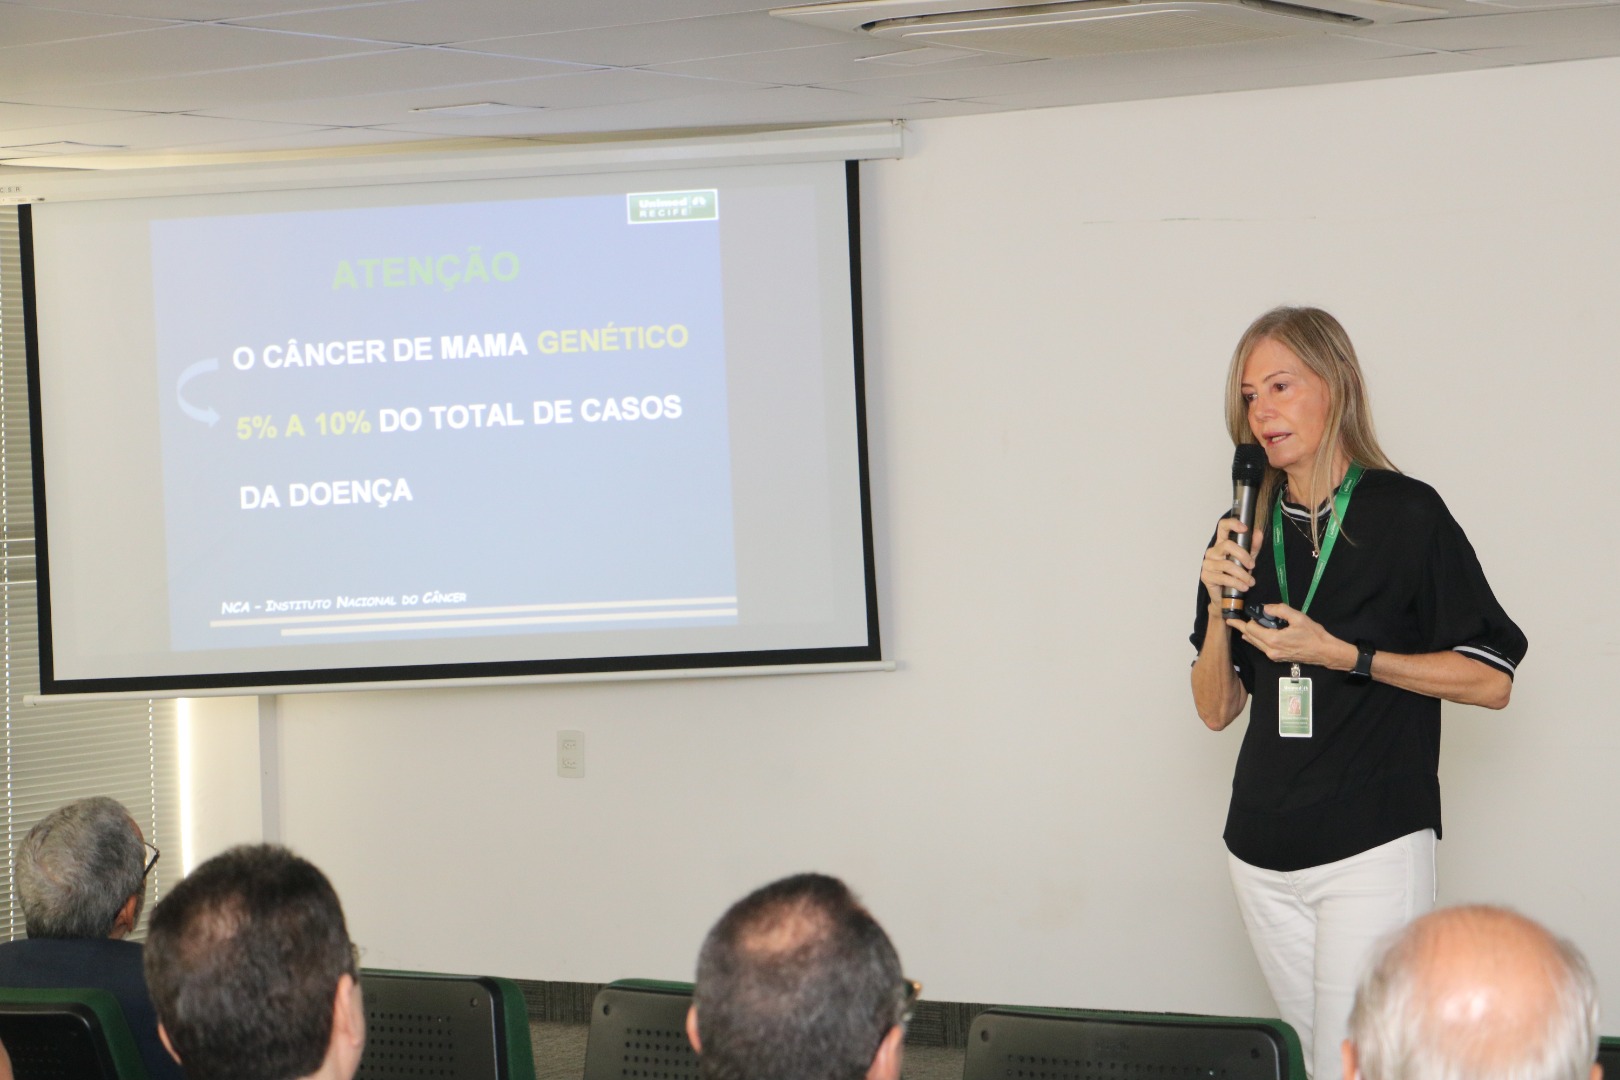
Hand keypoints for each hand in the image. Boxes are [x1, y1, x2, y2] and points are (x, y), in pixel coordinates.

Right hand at [1200, 517, 1263, 603]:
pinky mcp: (1206, 576)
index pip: (1222, 527)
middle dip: (1243, 555)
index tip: (1245, 528)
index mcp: (1221, 544)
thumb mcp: (1247, 559)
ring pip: (1227, 564)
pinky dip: (1236, 583)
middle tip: (1252, 565)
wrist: (1226, 597)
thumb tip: (1258, 533)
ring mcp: (1207, 563)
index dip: (1232, 524)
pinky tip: (1244, 587)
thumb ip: (1252, 547)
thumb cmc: (1235, 575)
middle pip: (1227, 545)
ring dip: (1242, 574)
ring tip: (1251, 582)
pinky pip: (1223, 578)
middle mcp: (1212, 551)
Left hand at [1233, 604, 1357, 670]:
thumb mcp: (1298, 617)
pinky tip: (1255, 634)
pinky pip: (1261, 647)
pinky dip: (1256, 639)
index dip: (1245, 620)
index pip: (1251, 629)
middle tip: (1230, 620)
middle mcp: (1270, 650)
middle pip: (1249, 637)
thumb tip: (1266, 607)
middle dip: (1240, 627)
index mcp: (1273, 640)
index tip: (1237, 614)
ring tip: (1239, 625)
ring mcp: (1273, 656)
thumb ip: (1280, 610)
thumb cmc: (1313, 634)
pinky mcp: (1277, 658)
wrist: (1324, 652)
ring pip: (1254, 643)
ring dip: (1248, 634)